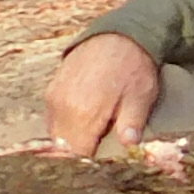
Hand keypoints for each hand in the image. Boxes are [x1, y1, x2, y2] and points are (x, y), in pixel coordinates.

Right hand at [48, 33, 162, 156]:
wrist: (118, 34)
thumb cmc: (134, 67)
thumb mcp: (142, 96)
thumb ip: (132, 123)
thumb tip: (129, 145)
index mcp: (83, 114)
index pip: (79, 154)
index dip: (93, 159)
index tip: (106, 158)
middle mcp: (62, 108)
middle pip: (64, 146)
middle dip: (81, 150)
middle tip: (102, 144)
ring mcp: (54, 98)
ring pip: (56, 134)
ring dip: (72, 138)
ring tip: (95, 131)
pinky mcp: (51, 89)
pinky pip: (53, 118)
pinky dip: (65, 124)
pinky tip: (84, 119)